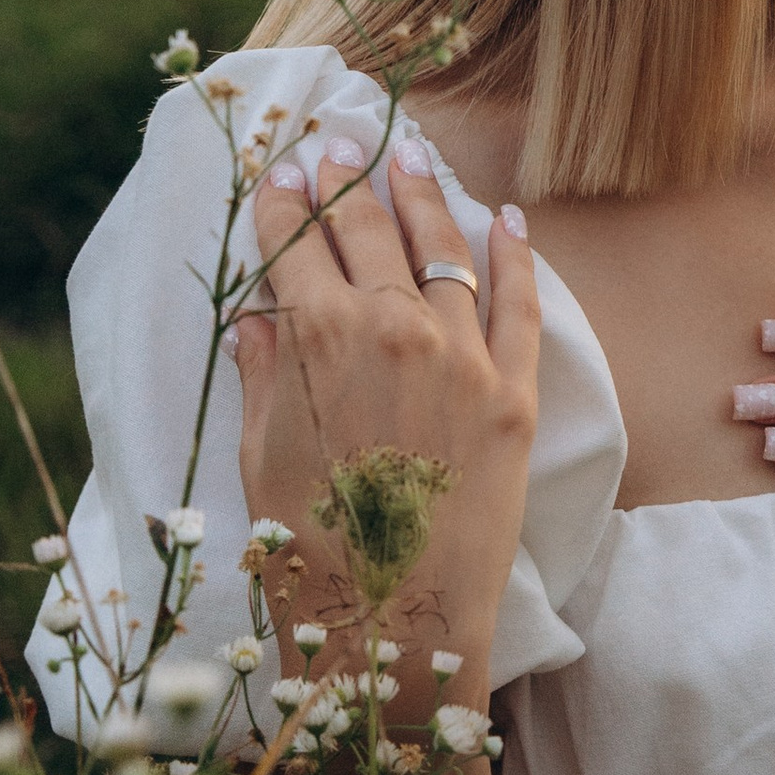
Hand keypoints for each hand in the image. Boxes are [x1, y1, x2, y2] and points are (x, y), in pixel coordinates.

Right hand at [233, 128, 539, 683]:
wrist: (393, 631)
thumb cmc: (308, 554)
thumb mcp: (263, 456)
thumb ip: (265, 373)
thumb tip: (255, 315)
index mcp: (319, 339)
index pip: (295, 247)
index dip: (283, 205)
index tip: (279, 172)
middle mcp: (395, 328)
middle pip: (367, 233)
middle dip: (348, 183)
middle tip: (339, 144)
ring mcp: (462, 356)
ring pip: (442, 250)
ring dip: (422, 196)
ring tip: (408, 157)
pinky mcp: (515, 393)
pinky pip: (520, 305)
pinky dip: (515, 255)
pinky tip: (507, 218)